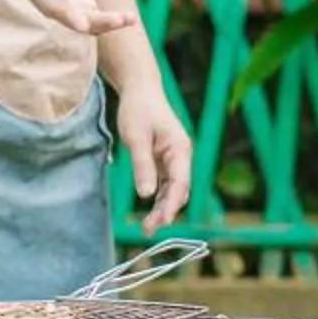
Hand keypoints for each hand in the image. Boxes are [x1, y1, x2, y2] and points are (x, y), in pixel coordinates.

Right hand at [8, 0, 135, 35]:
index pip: (57, 9)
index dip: (71, 18)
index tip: (85, 25)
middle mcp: (55, 7)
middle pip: (78, 21)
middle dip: (100, 21)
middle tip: (121, 19)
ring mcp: (68, 8)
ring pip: (90, 23)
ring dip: (110, 23)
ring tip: (132, 18)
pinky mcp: (80, 5)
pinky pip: (96, 17)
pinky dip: (111, 19)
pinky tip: (129, 17)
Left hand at [115, 86, 193, 231]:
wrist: (140, 89)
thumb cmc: (138, 109)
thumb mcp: (136, 138)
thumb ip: (143, 166)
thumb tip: (146, 195)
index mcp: (180, 148)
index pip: (180, 183)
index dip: (171, 204)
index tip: (161, 222)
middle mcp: (181, 155)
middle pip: (179, 190)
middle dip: (166, 211)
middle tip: (147, 230)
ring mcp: (174, 158)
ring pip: (173, 190)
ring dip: (162, 208)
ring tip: (146, 227)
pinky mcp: (164, 159)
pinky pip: (165, 183)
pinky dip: (158, 198)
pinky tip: (149, 212)